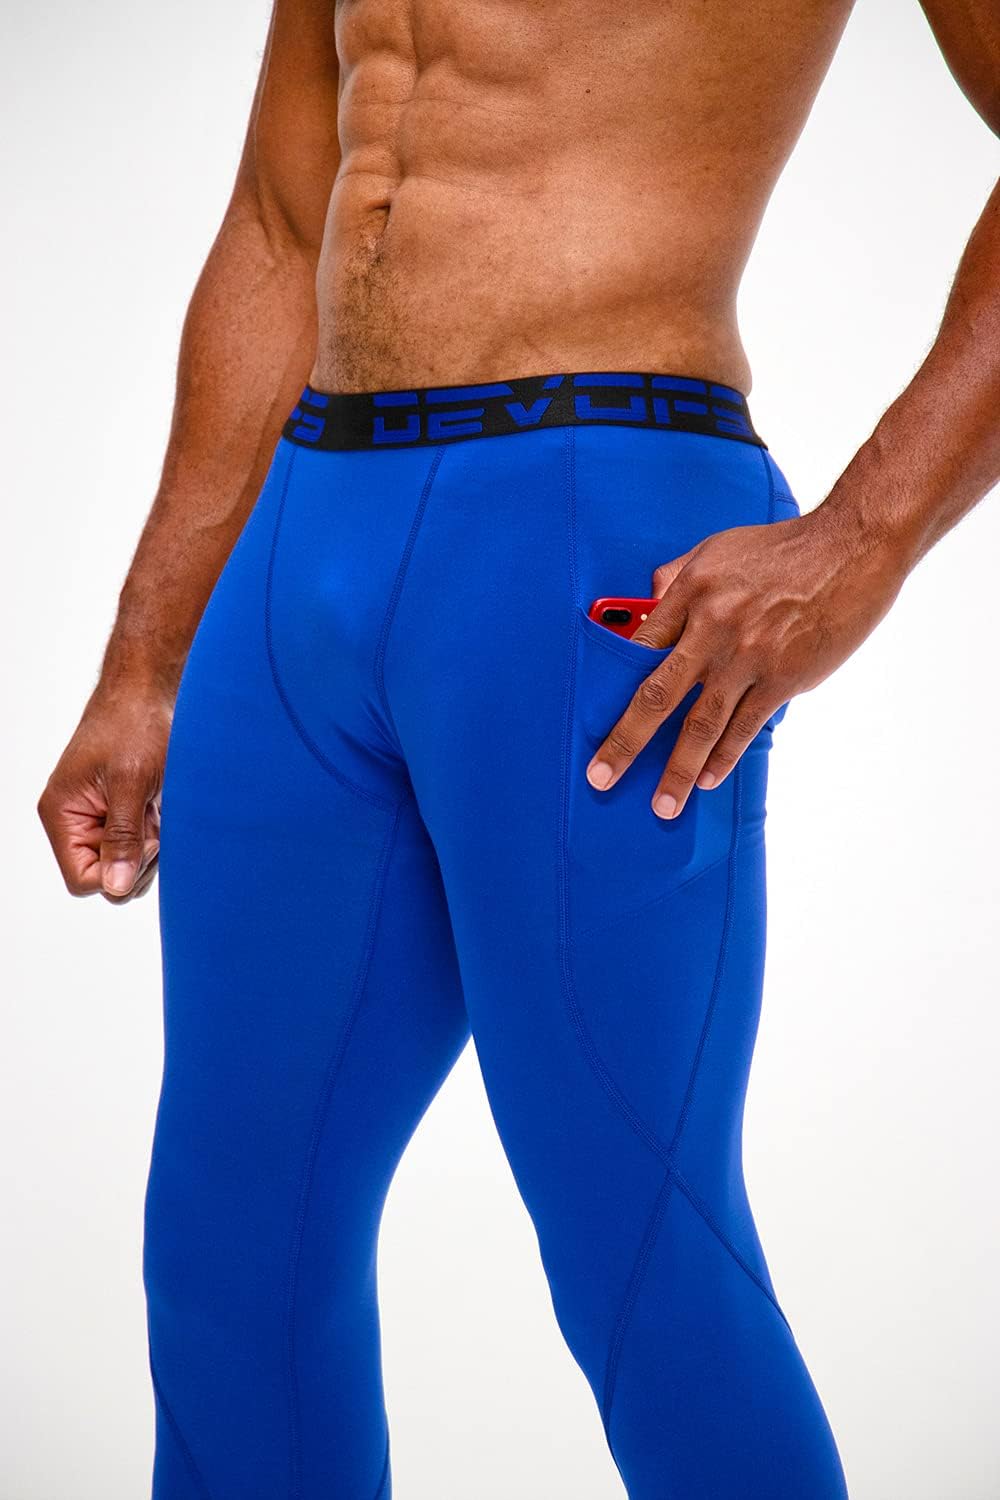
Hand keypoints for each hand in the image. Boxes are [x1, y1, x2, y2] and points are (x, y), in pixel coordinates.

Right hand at [38, 687, 172, 901]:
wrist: (148, 692)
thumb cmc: (134, 725)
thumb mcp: (131, 782)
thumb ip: (122, 836)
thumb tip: (114, 887)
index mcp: (62, 814)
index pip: (81, 879)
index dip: (116, 873)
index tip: (144, 841)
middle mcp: (75, 821)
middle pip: (105, 877)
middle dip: (135, 861)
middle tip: (154, 825)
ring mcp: (99, 819)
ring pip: (125, 865)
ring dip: (149, 848)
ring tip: (157, 810)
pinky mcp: (122, 814)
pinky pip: (137, 846)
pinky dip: (155, 836)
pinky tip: (161, 809)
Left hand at [586, 506, 906, 816]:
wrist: (851, 548)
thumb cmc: (783, 548)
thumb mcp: (717, 548)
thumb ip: (677, 577)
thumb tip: (647, 602)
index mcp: (691, 593)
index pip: (639, 648)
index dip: (613, 686)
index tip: (597, 717)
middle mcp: (713, 629)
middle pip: (658, 696)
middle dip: (626, 742)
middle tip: (602, 777)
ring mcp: (748, 658)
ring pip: (702, 725)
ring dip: (678, 770)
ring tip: (663, 804)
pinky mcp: (783, 678)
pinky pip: (745, 727)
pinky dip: (724, 758)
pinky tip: (707, 779)